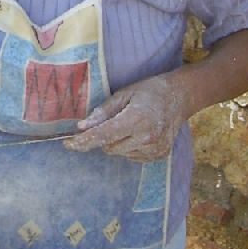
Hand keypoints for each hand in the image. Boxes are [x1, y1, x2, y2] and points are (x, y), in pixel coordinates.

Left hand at [63, 72, 186, 160]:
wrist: (180, 97)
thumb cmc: (149, 91)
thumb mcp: (124, 94)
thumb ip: (102, 112)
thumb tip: (81, 127)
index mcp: (137, 119)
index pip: (103, 135)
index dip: (83, 141)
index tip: (68, 145)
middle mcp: (147, 138)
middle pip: (109, 147)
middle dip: (103, 136)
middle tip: (112, 120)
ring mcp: (155, 149)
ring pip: (119, 153)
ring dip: (116, 142)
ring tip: (130, 124)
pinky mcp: (158, 156)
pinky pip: (131, 157)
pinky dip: (128, 147)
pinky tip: (139, 133)